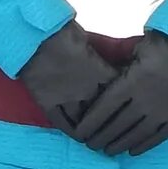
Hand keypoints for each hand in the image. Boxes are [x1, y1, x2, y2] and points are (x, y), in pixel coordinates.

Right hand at [17, 22, 118, 137]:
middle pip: (104, 112)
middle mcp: (87, 90)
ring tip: (99, 136)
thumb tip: (113, 60)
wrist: (36, 36)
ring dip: (92, 130)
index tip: (130, 105)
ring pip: (84, 122)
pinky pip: (62, 123)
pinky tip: (78, 136)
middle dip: (112, 121)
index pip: (119, 92)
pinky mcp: (48, 104)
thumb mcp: (88, 41)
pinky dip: (71, 131)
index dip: (126, 100)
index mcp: (100, 72)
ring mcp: (67, 99)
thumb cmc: (63, 32)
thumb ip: (99, 57)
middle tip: (118, 128)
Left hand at [74, 32, 167, 158]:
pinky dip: (143, 146)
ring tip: (108, 150)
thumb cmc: (162, 47)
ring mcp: (160, 113)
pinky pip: (156, 137)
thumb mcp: (136, 51)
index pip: (103, 109)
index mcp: (129, 84)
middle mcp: (142, 102)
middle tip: (90, 144)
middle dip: (100, 137)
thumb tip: (104, 81)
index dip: (89, 123)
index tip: (79, 133)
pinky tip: (133, 151)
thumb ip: (121, 68)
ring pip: (134, 135)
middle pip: (116, 126)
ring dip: (119, 145)